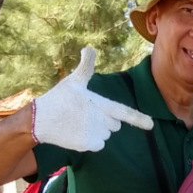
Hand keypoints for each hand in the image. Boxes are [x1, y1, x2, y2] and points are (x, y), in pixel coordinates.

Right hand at [30, 47, 153, 151]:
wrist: (40, 120)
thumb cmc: (58, 98)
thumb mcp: (73, 81)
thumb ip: (86, 67)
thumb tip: (89, 47)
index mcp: (101, 104)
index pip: (125, 112)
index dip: (139, 119)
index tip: (152, 125)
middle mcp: (102, 121)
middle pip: (114, 124)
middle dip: (104, 120)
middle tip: (83, 114)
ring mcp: (97, 134)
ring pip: (105, 135)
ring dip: (96, 130)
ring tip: (77, 122)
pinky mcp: (90, 145)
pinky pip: (98, 144)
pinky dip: (89, 141)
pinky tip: (76, 133)